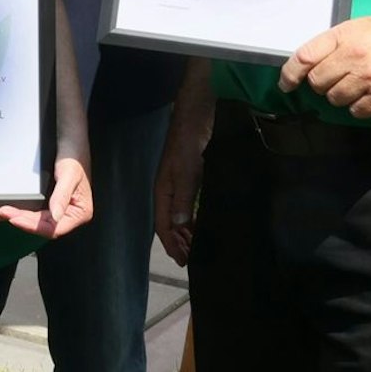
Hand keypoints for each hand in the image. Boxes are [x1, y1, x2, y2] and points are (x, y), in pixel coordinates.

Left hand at [0, 156, 92, 237]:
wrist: (70, 146)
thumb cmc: (74, 158)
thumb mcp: (69, 175)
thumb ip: (62, 196)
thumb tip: (56, 216)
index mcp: (79, 213)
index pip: (54, 229)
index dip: (34, 227)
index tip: (15, 219)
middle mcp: (69, 215)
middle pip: (43, 226)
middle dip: (22, 220)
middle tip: (2, 212)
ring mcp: (59, 211)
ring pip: (37, 221)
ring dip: (19, 217)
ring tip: (1, 212)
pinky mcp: (50, 205)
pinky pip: (35, 213)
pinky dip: (22, 212)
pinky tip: (9, 210)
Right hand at [153, 118, 210, 265]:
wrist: (197, 108)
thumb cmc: (190, 136)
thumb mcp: (188, 167)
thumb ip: (183, 195)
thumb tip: (178, 226)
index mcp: (164, 188)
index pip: (163, 224)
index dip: (172, 244)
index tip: (184, 263)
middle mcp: (170, 188)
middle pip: (170, 222)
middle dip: (180, 242)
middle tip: (196, 259)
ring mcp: (181, 181)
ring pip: (181, 214)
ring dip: (188, 232)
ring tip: (201, 247)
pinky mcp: (193, 174)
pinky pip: (191, 204)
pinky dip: (196, 217)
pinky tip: (207, 222)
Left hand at [279, 14, 370, 118]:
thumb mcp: (361, 27)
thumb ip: (334, 43)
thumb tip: (306, 65)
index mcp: (345, 35)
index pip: (304, 57)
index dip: (289, 74)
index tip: (286, 84)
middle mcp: (355, 56)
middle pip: (317, 83)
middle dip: (323, 84)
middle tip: (338, 78)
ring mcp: (370, 78)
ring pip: (335, 99)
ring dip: (342, 96)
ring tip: (358, 84)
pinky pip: (357, 112)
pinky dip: (360, 107)